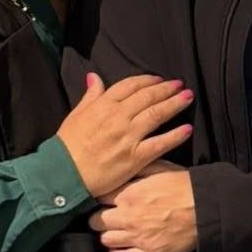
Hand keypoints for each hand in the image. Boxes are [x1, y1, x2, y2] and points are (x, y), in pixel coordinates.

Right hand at [58, 74, 194, 198]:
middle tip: (180, 85)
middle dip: (166, 89)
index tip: (159, 79)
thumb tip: (94, 76)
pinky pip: (160, 143)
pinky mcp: (135, 157)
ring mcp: (128, 136)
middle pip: (148, 97)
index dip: (147, 80)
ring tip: (188, 98)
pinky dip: (175, 135)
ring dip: (175, 104)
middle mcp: (118, 117)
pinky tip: (187, 129)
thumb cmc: (66, 146)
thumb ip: (90, 96)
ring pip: (157, 114)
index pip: (130, 85)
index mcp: (103, 105)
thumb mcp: (75, 115)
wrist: (64, 175)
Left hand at [89, 171, 196, 251]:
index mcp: (128, 194)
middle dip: (98, 218)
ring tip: (115, 232)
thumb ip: (138, 168)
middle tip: (105, 217)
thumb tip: (121, 168)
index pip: (99, 197)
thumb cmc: (184, 185)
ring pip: (105, 240)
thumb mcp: (160, 167)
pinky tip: (118, 251)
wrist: (205, 209)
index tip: (103, 199)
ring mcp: (136, 237)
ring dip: (107, 236)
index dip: (99, 197)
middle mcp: (127, 217)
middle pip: (96, 221)